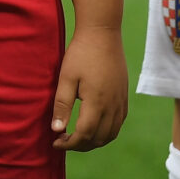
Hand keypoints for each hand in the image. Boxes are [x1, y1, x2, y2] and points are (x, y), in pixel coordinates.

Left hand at [51, 24, 126, 150]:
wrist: (102, 33)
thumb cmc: (81, 53)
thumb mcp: (66, 77)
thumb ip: (62, 105)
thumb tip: (56, 130)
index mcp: (97, 102)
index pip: (84, 134)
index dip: (69, 143)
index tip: (56, 142)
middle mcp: (112, 105)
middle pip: (99, 139)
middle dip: (80, 145)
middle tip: (64, 140)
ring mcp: (120, 101)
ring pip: (111, 134)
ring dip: (94, 141)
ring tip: (77, 137)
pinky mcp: (124, 96)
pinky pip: (118, 123)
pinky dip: (106, 132)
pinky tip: (93, 126)